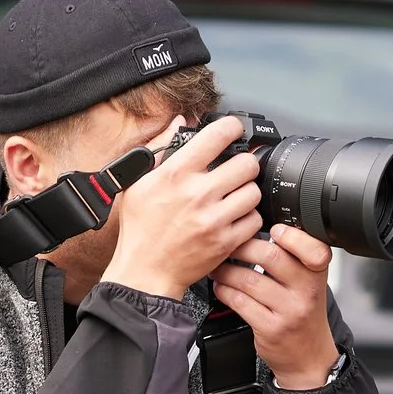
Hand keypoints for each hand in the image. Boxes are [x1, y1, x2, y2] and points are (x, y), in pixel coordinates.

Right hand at [98, 117, 264, 300]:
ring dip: (247, 192)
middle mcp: (197, 194)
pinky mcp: (225, 242)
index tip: (234, 130)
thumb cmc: (140, 229)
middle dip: (243, 164)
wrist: (145, 272)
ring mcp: (214, 220)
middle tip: (236, 170)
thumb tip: (180, 121)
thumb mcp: (138, 183)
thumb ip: (160, 148)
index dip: (232, 127)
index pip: (218, 135)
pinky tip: (233, 218)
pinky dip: (247, 218)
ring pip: (254, 192)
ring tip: (233, 197)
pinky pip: (254, 221)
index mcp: (176, 174)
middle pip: (246, 163)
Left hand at [211, 223, 339, 389]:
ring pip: (249, 280)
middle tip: (229, 245)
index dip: (290, 235)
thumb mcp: (310, 283)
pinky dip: (224, 291)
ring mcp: (289, 311)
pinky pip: (240, 302)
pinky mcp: (271, 328)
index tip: (271, 229)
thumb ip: (294, 258)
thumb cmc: (304, 314)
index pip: (312, 248)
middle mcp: (306, 291)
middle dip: (243, 247)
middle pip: (272, 257)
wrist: (309, 357)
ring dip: (227, 270)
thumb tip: (260, 229)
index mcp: (318, 274)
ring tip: (219, 267)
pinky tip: (222, 287)